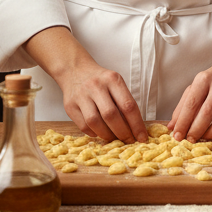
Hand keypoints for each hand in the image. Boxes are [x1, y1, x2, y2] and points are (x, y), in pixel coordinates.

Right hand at [26, 27, 147, 143]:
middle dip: (122, 132)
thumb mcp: (115, 83)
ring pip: (95, 122)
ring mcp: (81, 95)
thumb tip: (135, 129)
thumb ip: (124, 101)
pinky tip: (99, 132)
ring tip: (114, 139)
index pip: (128, 105)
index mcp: (112, 79)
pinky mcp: (70, 105)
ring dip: (107, 135)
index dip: (136, 124)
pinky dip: (94, 133)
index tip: (142, 137)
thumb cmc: (101, 80)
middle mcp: (96, 86)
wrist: (75, 70)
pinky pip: (83, 126)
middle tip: (128, 141)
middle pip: (111, 115)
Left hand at [167, 64, 211, 143]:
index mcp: (204, 79)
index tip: (177, 136)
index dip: (183, 122)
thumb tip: (172, 127)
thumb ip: (182, 107)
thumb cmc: (210, 82)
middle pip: (208, 112)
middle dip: (197, 130)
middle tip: (190, 140)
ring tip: (203, 138)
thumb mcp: (194, 88)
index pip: (192, 104)